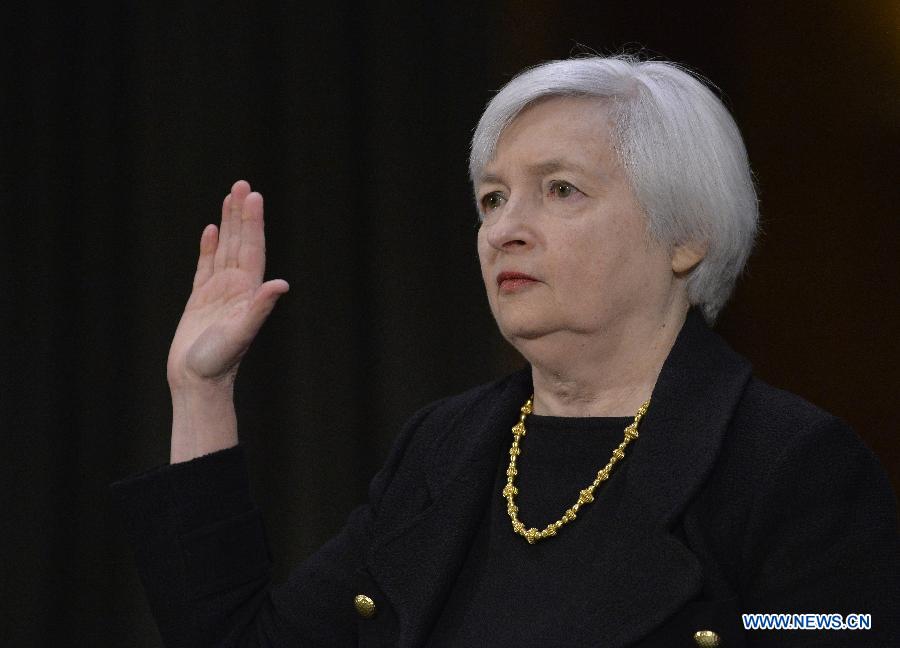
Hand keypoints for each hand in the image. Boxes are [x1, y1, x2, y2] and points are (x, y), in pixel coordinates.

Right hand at [167, 180, 288, 392]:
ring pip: (225, 249)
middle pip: (240, 242)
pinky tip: (211, 229)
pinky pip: (206, 265)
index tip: (254, 197)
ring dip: (228, 224)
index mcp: (248, 292)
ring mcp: (219, 292)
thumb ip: (260, 308)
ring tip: (230, 196)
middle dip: (242, 214)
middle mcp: (237, 288)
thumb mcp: (241, 333)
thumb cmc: (219, 362)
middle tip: (243, 184)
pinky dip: (209, 247)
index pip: (252, 249)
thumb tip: (281, 285)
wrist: (197, 382)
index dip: (253, 223)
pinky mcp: (201, 299)